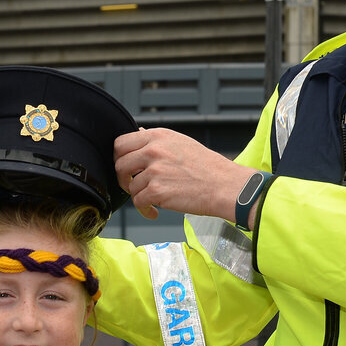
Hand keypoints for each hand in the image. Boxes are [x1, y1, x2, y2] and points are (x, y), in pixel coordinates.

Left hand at [114, 128, 254, 222]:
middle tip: (132, 185)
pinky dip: (145, 210)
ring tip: (153, 200)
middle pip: (119, 164)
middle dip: (123, 178)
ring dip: (139, 196)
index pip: (121, 142)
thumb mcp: (181, 143)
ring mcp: (155, 170)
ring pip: (130, 186)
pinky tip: (154, 212)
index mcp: (159, 136)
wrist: (225, 186)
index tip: (127, 167)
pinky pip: (138, 202)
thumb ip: (156, 140)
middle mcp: (154, 150)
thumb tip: (137, 133)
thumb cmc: (208, 167)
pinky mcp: (157, 191)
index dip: (120, 157)